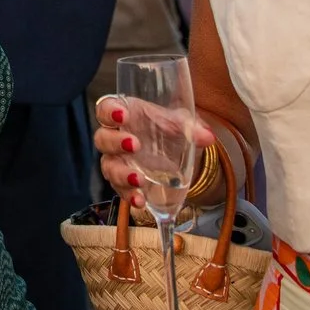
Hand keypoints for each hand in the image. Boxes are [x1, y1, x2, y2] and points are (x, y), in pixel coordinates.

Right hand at [92, 95, 214, 211]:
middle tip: (135, 145)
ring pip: (109, 167)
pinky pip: (121, 190)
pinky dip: (129, 196)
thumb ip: (191, 126)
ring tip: (138, 180)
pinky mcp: (125, 182)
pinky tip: (140, 201)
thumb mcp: (181, 123)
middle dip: (115, 142)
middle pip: (103, 139)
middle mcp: (116, 137)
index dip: (109, 111)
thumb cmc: (170, 128)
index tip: (123, 115)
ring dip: (121, 174)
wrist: (178, 152)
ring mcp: (118, 161)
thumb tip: (207, 137)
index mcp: (125, 114)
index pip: (106, 108)